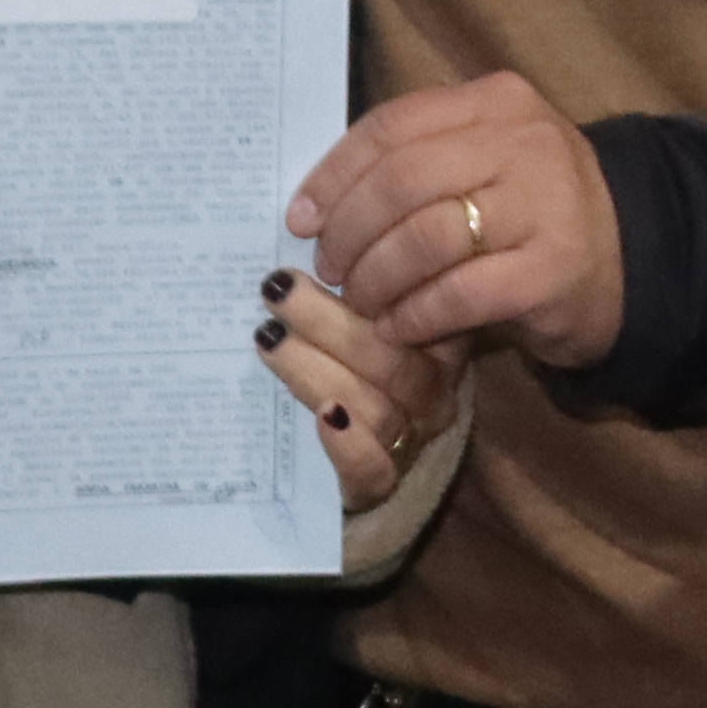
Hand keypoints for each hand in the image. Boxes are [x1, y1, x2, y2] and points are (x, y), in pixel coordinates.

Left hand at [250, 270, 468, 511]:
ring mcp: (411, 438)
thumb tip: (305, 222)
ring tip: (269, 339)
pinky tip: (321, 417)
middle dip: (327, 318)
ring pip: (376, 405)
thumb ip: (348, 279)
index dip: (376, 275)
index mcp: (437, 339)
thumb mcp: (363, 321)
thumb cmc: (355, 369)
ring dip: (317, 369)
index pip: (419, 304)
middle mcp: (434, 389)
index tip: (324, 248)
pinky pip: (372, 467)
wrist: (365, 464)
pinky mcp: (379, 485)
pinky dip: (348, 444)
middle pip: (392, 353)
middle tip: (276, 288)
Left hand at [288, 72, 626, 368]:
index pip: (392, 125)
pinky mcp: (553, 270)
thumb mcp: (486, 159)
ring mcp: (544, 205)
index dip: (335, 173)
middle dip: (350, 230)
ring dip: (376, 276)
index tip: (301, 216)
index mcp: (496, 101)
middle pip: (401, 180)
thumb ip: (418, 161)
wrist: (633, 257)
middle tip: (330, 268)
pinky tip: (398, 327)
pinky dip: (415, 314)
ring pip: (424, 236)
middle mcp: (523, 142)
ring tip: (361, 300)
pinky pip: (457, 293)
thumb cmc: (534, 208)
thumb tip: (318, 204)